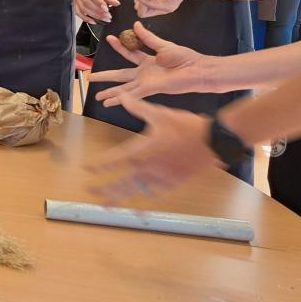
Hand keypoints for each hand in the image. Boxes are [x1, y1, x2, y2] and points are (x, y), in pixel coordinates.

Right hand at [73, 0, 118, 22]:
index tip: (107, 9)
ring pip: (82, 8)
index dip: (99, 2)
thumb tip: (116, 3)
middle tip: (107, 16)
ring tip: (104, 19)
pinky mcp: (74, 2)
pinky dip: (85, 18)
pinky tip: (93, 21)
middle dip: (97, 11)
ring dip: (93, 15)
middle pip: (86, 2)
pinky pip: (78, 12)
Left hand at [85, 96, 220, 205]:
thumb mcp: (160, 113)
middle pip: (122, 182)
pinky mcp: (174, 183)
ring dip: (121, 198)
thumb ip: (138, 107)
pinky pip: (155, 194)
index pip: (115, 159)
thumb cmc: (186, 126)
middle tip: (90, 192)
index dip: (100, 165)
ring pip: (137, 192)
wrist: (213, 141)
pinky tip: (139, 205)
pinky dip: (145, 199)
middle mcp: (149, 167)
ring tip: (108, 204)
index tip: (86, 168)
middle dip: (105, 189)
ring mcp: (162, 177)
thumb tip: (122, 96)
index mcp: (143, 149)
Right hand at [90, 22, 208, 105]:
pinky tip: (111, 102)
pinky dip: (122, 98)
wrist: (197, 70)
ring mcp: (146, 82)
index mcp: (148, 61)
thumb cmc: (185, 58)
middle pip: (120, 75)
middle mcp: (144, 73)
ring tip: (98, 97)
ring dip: (111, 93)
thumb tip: (135, 24)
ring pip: (124, 88)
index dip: (118, 46)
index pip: (129, 53)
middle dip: (105, 77)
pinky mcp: (151, 89)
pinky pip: (133, 94)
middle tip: (91, 77)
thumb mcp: (163, 45)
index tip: (108, 38)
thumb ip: (147, 37)